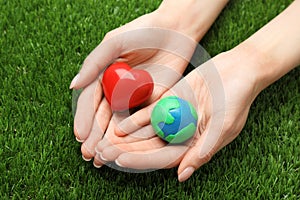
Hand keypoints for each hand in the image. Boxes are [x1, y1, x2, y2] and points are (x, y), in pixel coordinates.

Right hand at [70, 0, 221, 165]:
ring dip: (110, 141)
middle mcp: (117, 90)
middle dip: (95, 136)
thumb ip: (94, 63)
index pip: (90, 102)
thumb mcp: (114, 43)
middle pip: (103, 117)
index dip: (84, 118)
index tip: (80, 135)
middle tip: (88, 153)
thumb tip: (72, 85)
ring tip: (100, 157)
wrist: (174, 32)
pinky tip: (124, 149)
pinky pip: (140, 121)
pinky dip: (131, 136)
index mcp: (104, 76)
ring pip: (119, 123)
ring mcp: (134, 98)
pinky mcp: (151, 102)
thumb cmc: (142, 32)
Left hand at [96, 48, 261, 180]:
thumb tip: (182, 175)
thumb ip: (202, 151)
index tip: (121, 160)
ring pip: (145, 131)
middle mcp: (181, 134)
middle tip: (102, 153)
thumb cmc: (237, 100)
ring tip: (103, 141)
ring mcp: (173, 117)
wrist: (238, 70)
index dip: (141, 160)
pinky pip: (148, 111)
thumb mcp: (223, 127)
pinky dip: (133, 118)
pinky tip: (116, 123)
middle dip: (126, 151)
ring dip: (124, 137)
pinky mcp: (169, 101)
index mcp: (193, 145)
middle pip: (149, 147)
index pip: (163, 157)